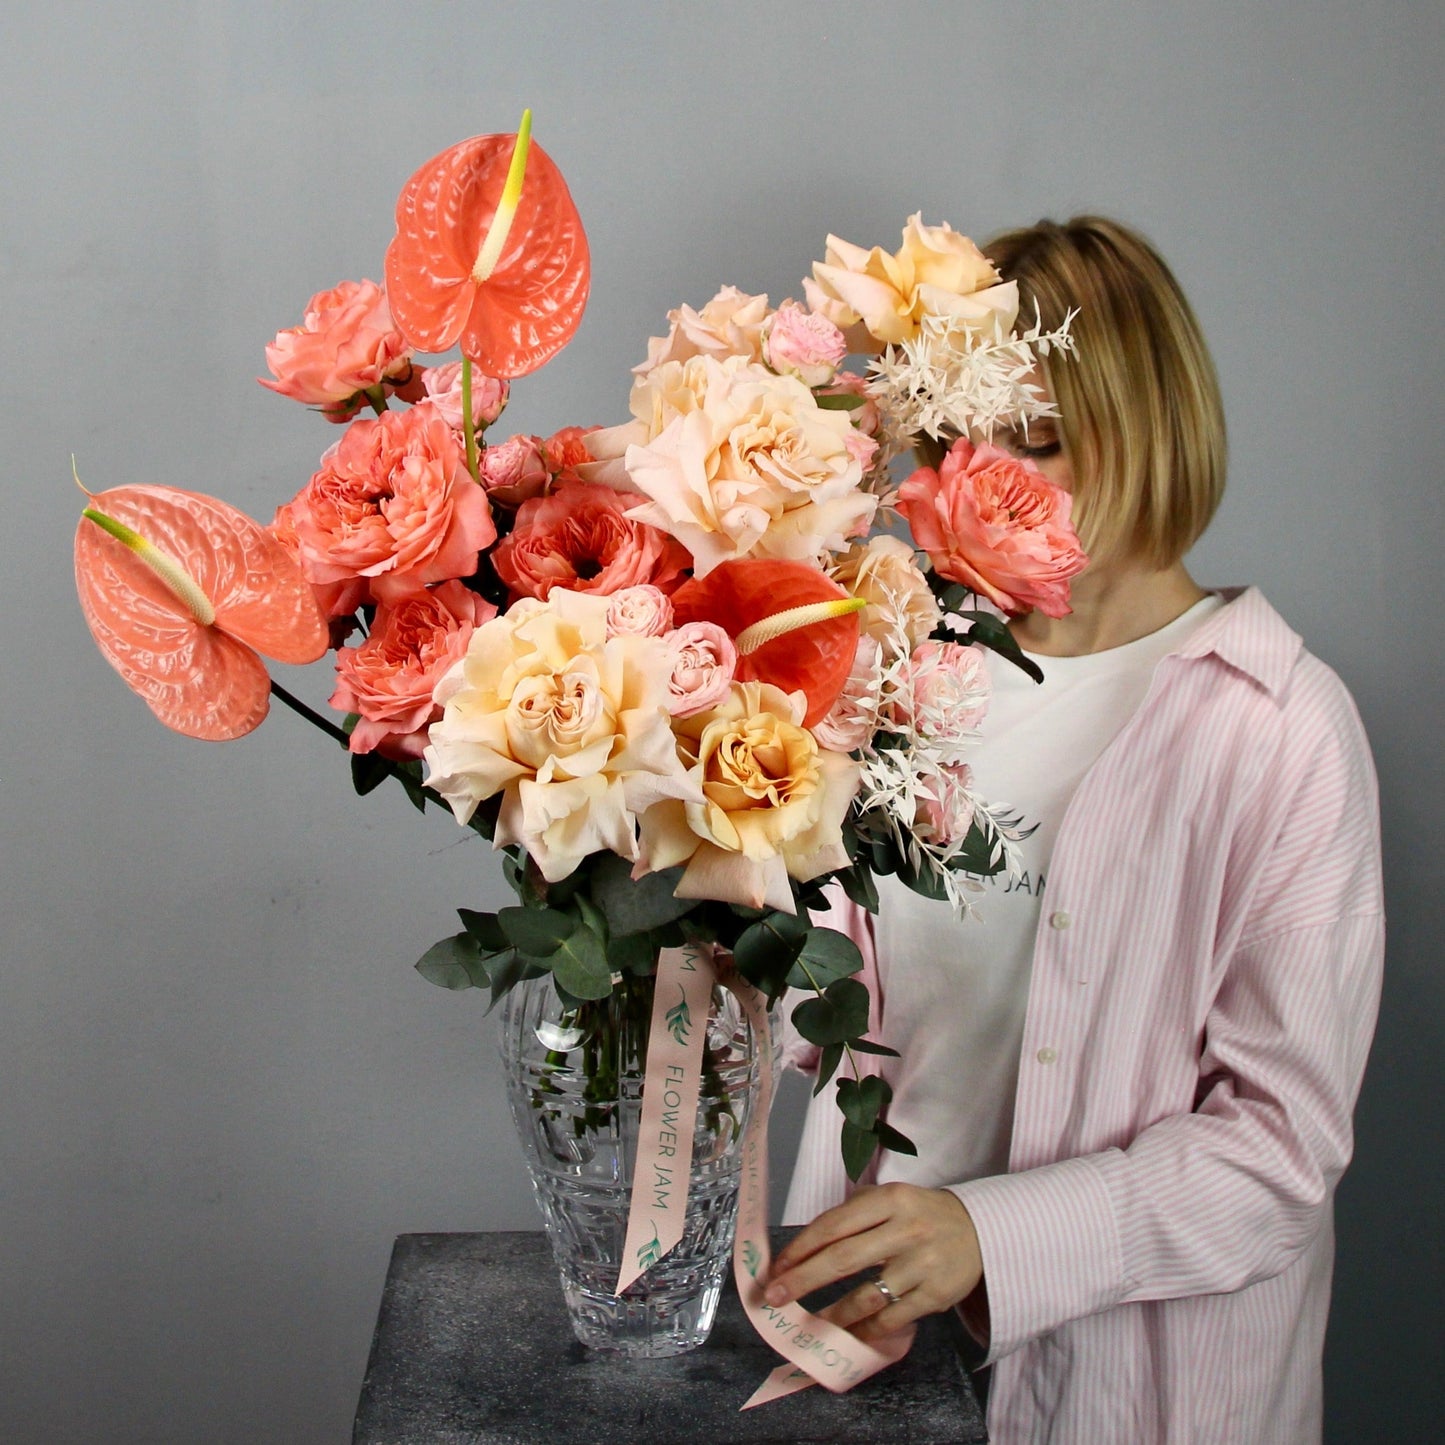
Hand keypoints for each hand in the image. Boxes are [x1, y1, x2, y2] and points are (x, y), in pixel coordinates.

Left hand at [763, 1182, 983, 1344]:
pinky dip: (866, 1330)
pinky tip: (849, 1335)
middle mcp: (905, 1230)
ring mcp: (921, 1265)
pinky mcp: (935, 1295)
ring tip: (810, 1323)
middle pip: (843, 1259)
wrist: (980, 1231)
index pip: (835, 1225)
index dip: (802, 1247)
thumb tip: (805, 1247)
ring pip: (866, 1296)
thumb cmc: (921, 1214)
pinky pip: (892, 1319)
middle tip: (776, 1296)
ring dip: (832, 1313)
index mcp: (889, 1200)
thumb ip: (853, 1216)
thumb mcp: (890, 1199)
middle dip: (804, 1280)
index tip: (778, 1266)